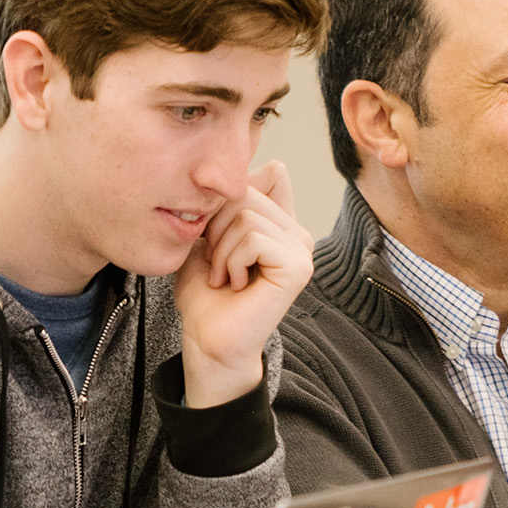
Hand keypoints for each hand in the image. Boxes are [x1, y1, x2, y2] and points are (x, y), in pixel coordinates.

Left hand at [174, 161, 314, 407]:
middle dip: (216, 226)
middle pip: (247, 191)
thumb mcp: (209, 235)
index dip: (231, 197)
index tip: (217, 237)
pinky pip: (254, 238)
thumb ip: (229, 202)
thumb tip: (256, 167)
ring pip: (247, 215)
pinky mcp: (298, 267)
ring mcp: (302, 249)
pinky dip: (232, 261)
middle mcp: (296, 233)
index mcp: (281, 223)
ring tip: (226, 277)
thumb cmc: (205, 294)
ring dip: (221, 249)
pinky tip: (236, 285)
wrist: (207, 340)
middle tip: (218, 264)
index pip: (270, 172)